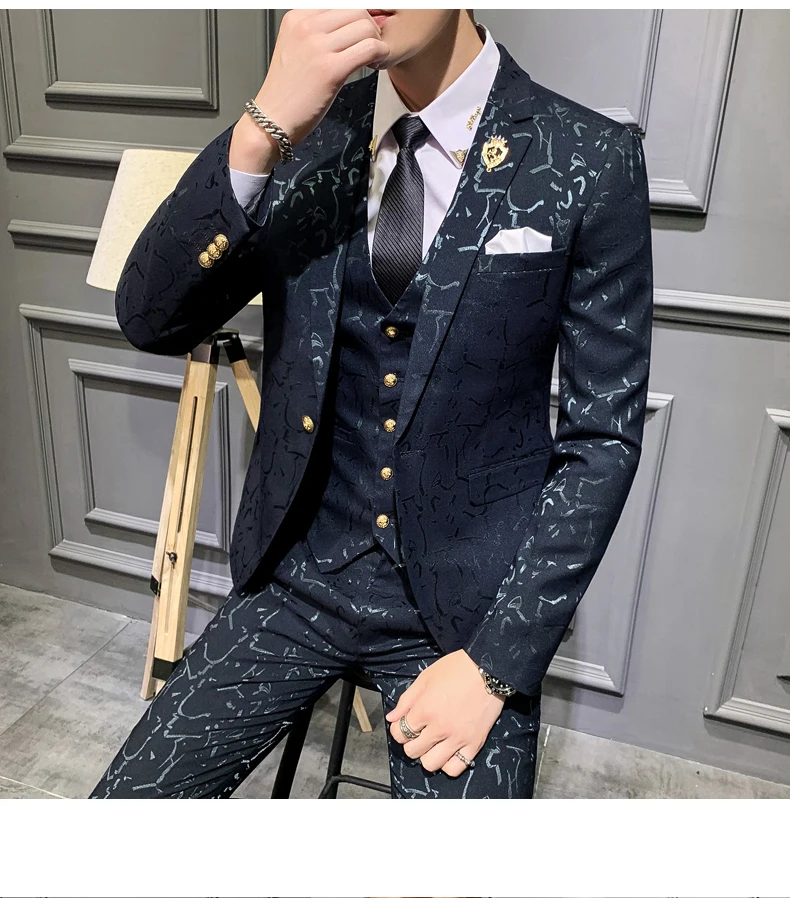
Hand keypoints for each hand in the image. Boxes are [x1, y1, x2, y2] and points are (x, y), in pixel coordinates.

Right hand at [230, 9, 390, 172]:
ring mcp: (318, 47)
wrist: (271, 120)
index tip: (362, 33)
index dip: (357, 17)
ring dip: (376, 42)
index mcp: (296, 17)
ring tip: (371, 58)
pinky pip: (369, 49)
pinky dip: (380, 55)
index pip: (339, 3)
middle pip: (356, 10)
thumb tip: (346, 26)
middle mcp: (306, 26)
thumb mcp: (294, 48)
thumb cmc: (285, 92)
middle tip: (370, 45)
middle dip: (370, 27)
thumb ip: (317, 33)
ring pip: (365, 27)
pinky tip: (373, 65)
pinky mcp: (331, 69)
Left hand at [386, 649, 505, 776]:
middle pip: (413, 752)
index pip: (400, 733)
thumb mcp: (425, 678)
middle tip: (419, 732)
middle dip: (411, 743)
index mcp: (425, 710)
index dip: (398, 729)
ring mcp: (458, 739)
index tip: (404, 724)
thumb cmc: (456, 669)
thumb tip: (392, 718)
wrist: (489, 669)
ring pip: (431, 764)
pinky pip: (456, 768)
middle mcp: (440, 728)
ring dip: (427, 755)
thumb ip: (406, 700)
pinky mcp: (475, 744)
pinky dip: (448, 764)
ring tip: (433, 743)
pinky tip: (448, 751)